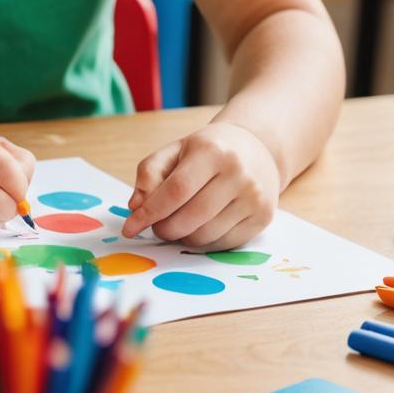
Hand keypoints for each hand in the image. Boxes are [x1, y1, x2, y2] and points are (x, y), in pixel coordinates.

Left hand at [121, 121, 279, 249]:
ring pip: (206, 235)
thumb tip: (136, 207)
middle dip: (164, 229)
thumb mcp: (175, 149)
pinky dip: (204, 242)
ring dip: (182, 238)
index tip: (129, 227)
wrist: (257, 150)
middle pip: (191, 217)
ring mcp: (254, 198)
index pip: (176, 190)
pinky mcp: (264, 218)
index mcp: (212, 151)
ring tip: (177, 224)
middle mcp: (238, 174)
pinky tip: (199, 228)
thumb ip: (149, 173)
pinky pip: (224, 243)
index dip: (150, 212)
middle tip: (155, 226)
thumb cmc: (207, 151)